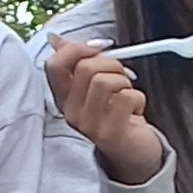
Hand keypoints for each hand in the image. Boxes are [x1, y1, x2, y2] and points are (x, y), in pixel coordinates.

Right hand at [45, 37, 165, 186]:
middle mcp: (70, 113)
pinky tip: (136, 110)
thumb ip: (76, 62)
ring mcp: (88, 126)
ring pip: (105, 81)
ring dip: (125, 82)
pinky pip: (126, 97)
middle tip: (121, 78)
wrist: (134, 153)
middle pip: (86, 67)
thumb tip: (56, 40)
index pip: (54, 64)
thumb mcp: (93, 86)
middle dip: (112, 64)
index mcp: (63, 98)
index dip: (77, 49)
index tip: (97, 49)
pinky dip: (138, 98)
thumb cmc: (116, 115)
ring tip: (127, 95)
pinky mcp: (109, 134)